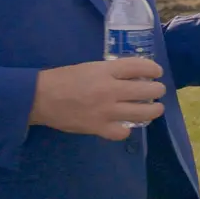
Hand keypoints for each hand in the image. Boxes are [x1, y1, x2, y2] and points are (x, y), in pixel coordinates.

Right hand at [29, 58, 166, 140]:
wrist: (40, 98)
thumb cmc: (63, 79)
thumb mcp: (89, 67)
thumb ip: (110, 72)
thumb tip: (131, 77)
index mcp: (106, 71)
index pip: (138, 67)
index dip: (153, 69)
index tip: (157, 72)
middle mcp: (110, 90)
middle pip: (146, 91)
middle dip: (157, 90)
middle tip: (159, 91)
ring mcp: (105, 111)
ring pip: (141, 113)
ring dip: (153, 111)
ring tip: (155, 109)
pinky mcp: (98, 128)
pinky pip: (122, 132)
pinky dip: (126, 129)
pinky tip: (126, 125)